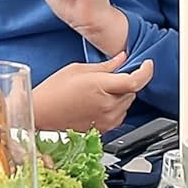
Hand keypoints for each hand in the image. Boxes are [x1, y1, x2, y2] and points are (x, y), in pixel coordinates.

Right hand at [32, 52, 154, 132]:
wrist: (41, 114)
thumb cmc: (53, 92)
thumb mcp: (79, 69)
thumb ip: (106, 66)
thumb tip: (122, 58)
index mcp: (102, 87)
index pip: (135, 81)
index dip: (146, 71)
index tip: (147, 64)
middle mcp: (107, 105)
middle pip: (132, 91)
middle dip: (125, 82)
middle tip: (108, 78)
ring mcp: (106, 119)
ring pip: (127, 103)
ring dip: (120, 95)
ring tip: (98, 92)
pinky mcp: (103, 129)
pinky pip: (119, 115)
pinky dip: (114, 107)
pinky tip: (97, 102)